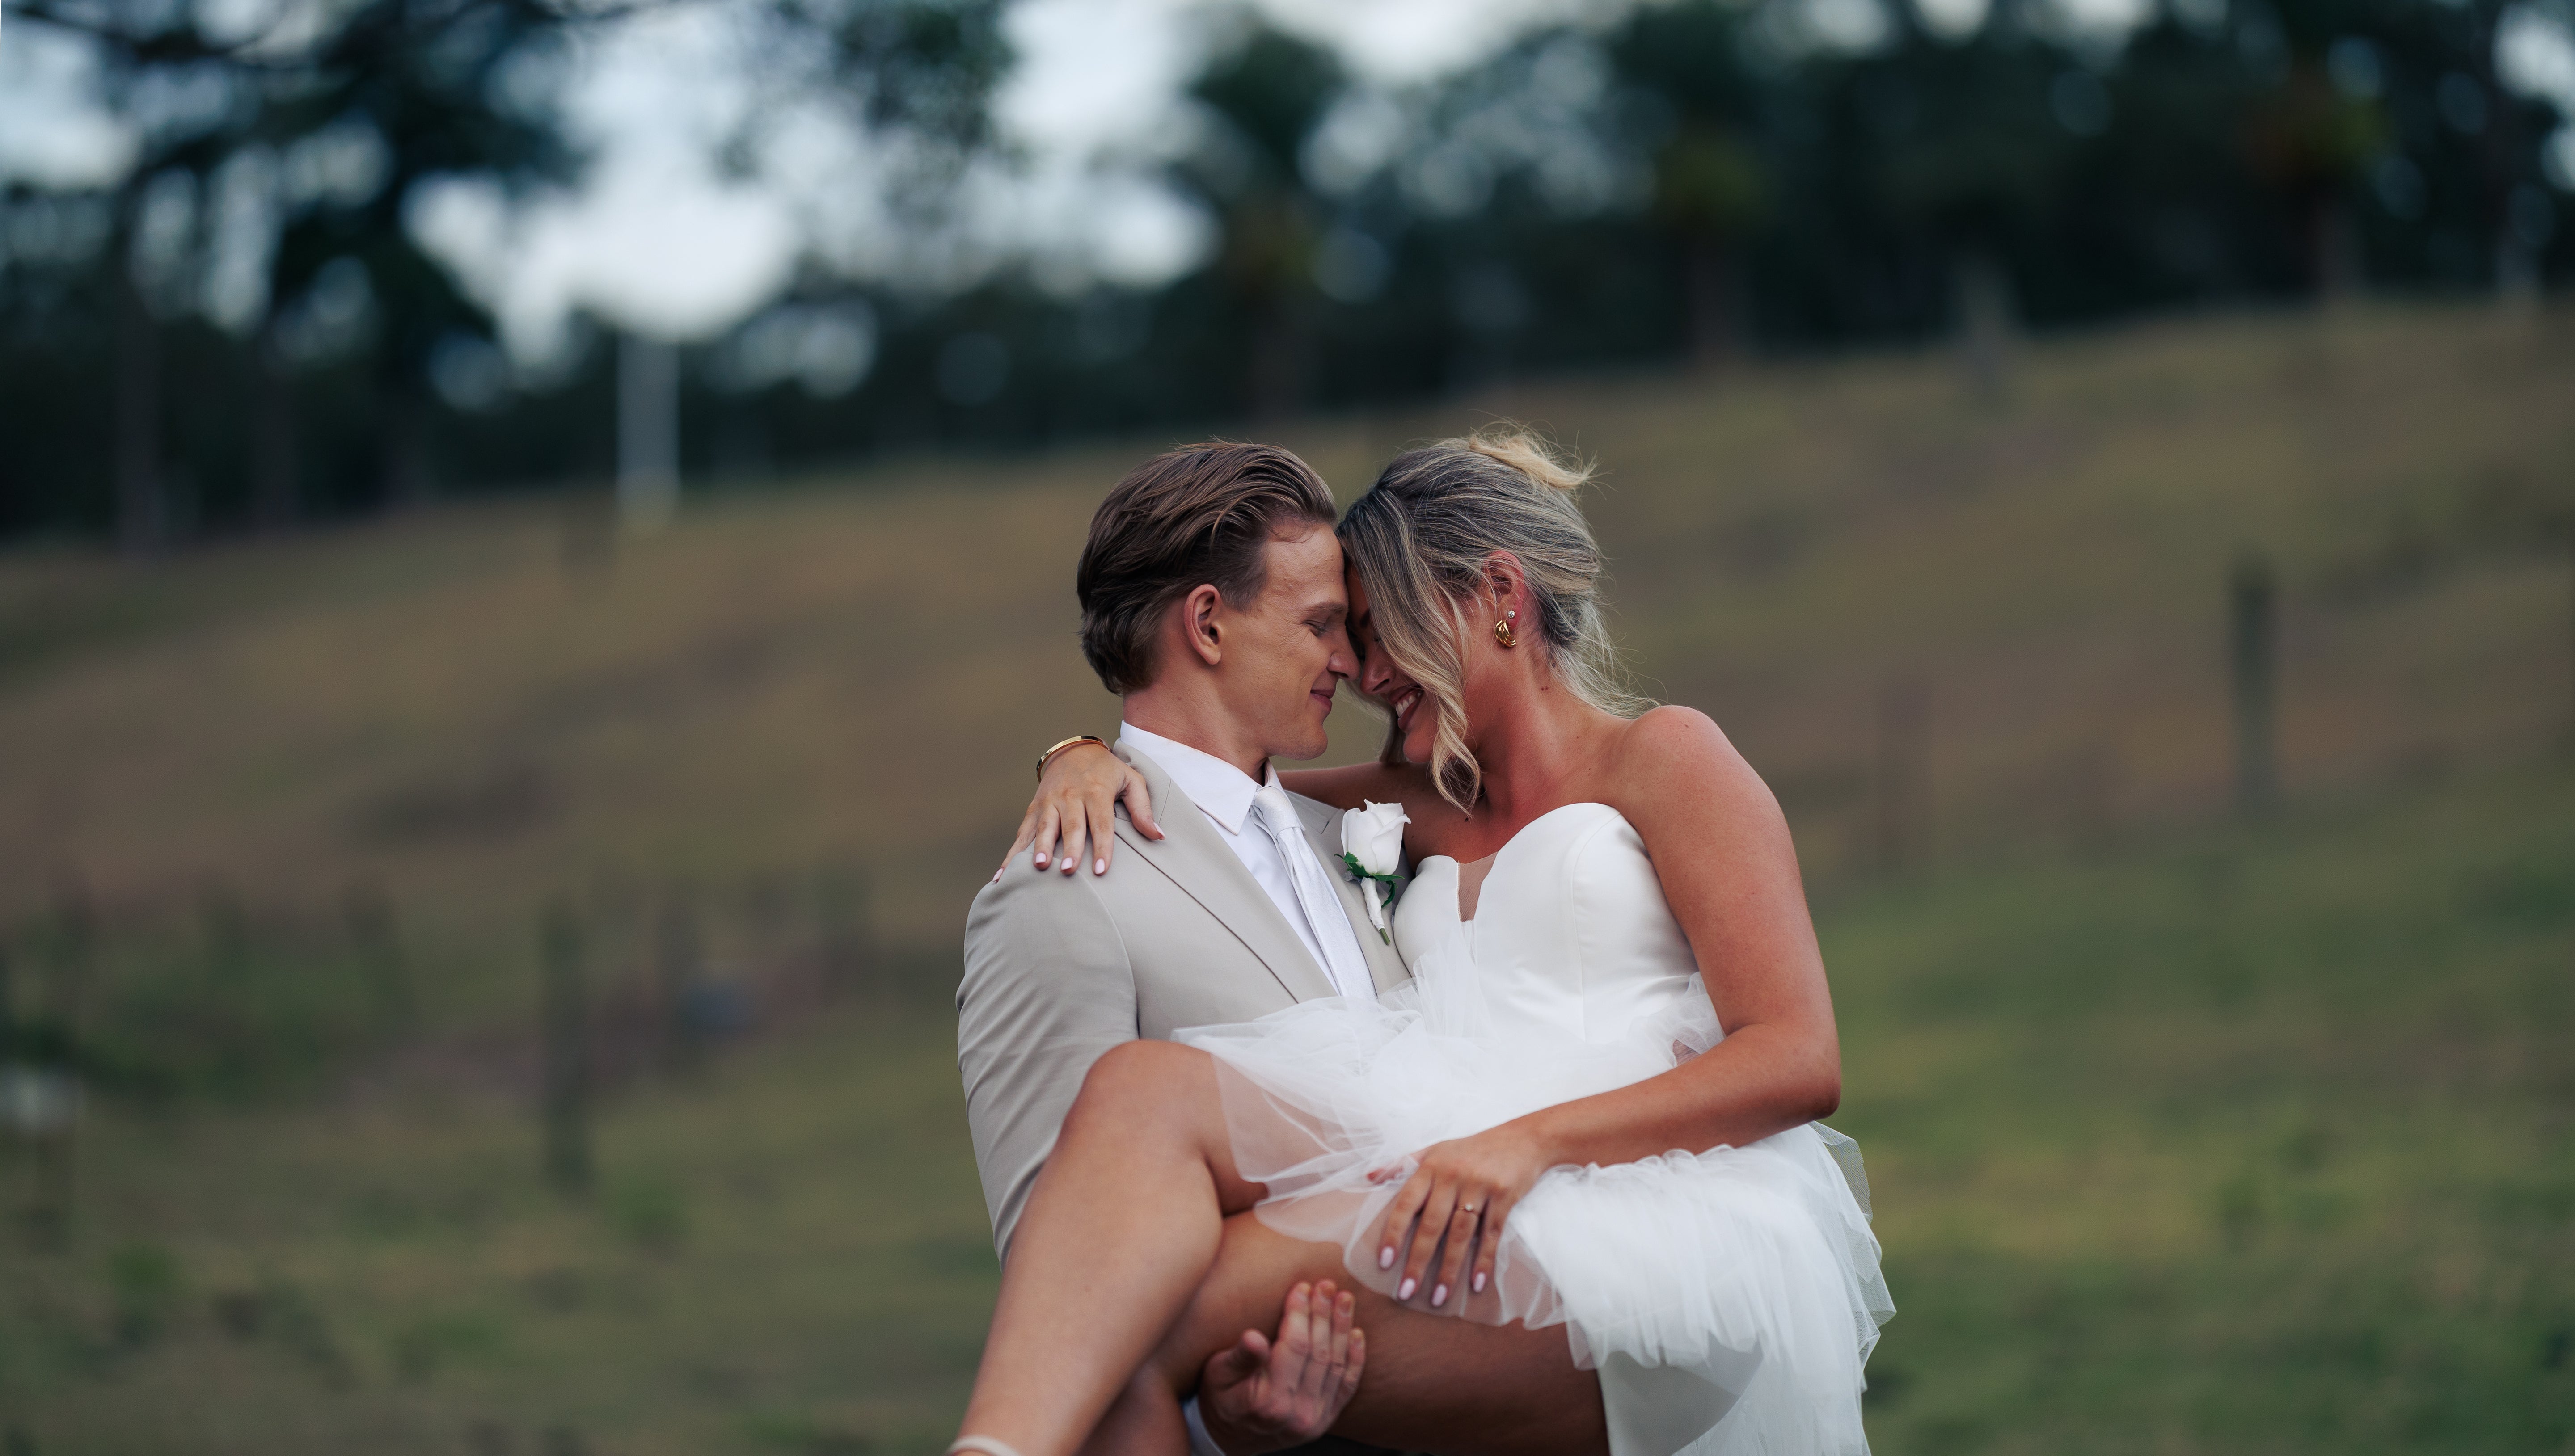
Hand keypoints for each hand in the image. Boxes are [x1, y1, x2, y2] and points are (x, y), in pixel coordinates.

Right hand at [998, 740, 1159, 879]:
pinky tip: (1004, 874)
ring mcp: (1049, 802)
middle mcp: (1070, 796)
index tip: (1102, 871)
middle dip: (1069, 849)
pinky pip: (1023, 833)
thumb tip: (1159, 836)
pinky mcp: (1034, 809)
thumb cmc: (1107, 772)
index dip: (1102, 847)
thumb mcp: (1132, 781)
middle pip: (1070, 826)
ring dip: (1040, 848)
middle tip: (1068, 871)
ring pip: (1044, 828)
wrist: (1073, 751)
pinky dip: (1013, 854)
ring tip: (1038, 867)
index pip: (1101, 823)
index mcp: (1096, 791)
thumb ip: (1143, 809)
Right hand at [1197, 1280, 1365, 1454]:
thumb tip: (1254, 1337)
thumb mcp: (1217, 1374)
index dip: (1300, 1313)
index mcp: (1268, 1402)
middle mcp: (1297, 1415)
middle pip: (1318, 1353)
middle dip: (1323, 1314)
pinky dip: (1355, 1359)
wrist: (1230, 1436)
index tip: (1302, 1286)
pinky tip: (1357, 1333)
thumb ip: (1240, 1358)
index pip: (1293, 1346)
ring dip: (1342, 1328)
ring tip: (1344, 1298)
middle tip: (1326, 1284)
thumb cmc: (1220, 1396)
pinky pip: (1346, 1386)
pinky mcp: (1326, 1421)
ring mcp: (1315, 1420)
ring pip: (1335, 1365)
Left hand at [1370, 1123, 1549, 1310]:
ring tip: (1439, 1297)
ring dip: (1450, 1269)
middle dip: (1418, 1261)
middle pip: (1432, 1224)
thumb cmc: (1472, 1149)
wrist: (1523, 1139)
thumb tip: (1368, 1177)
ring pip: (1461, 1234)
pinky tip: (1476, 1284)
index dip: (1394, 1233)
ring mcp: (1479, 1186)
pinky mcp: (1504, 1195)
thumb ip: (1402, 1164)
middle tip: (1407, 1292)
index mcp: (1431, 1166)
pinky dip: (1484, 1260)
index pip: (1406, 1203)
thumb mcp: (1435, 1150)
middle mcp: (1452, 1175)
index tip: (1385, 1262)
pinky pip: (1492, 1234)